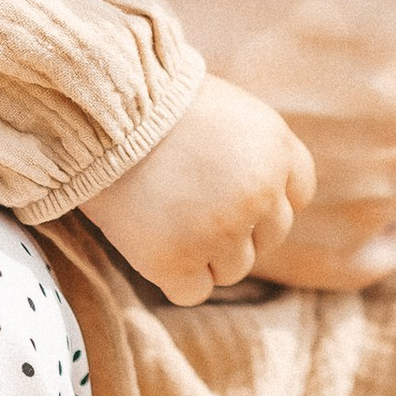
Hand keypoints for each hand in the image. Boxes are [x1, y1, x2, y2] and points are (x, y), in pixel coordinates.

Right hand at [87, 78, 314, 305]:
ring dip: (206, 254)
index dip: (266, 198)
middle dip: (237, 227)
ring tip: (166, 218)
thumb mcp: (226, 109)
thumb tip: (260, 190)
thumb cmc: (153, 104)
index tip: (232, 192)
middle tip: (190, 205)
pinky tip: (153, 245)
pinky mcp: (178, 261)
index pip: (297, 195)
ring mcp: (221, 232)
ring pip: (234, 269)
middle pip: (269, 237)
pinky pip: (194, 292)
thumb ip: (253, 150)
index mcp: (276, 149)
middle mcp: (260, 194)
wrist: (98, 114)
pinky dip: (176, 277)